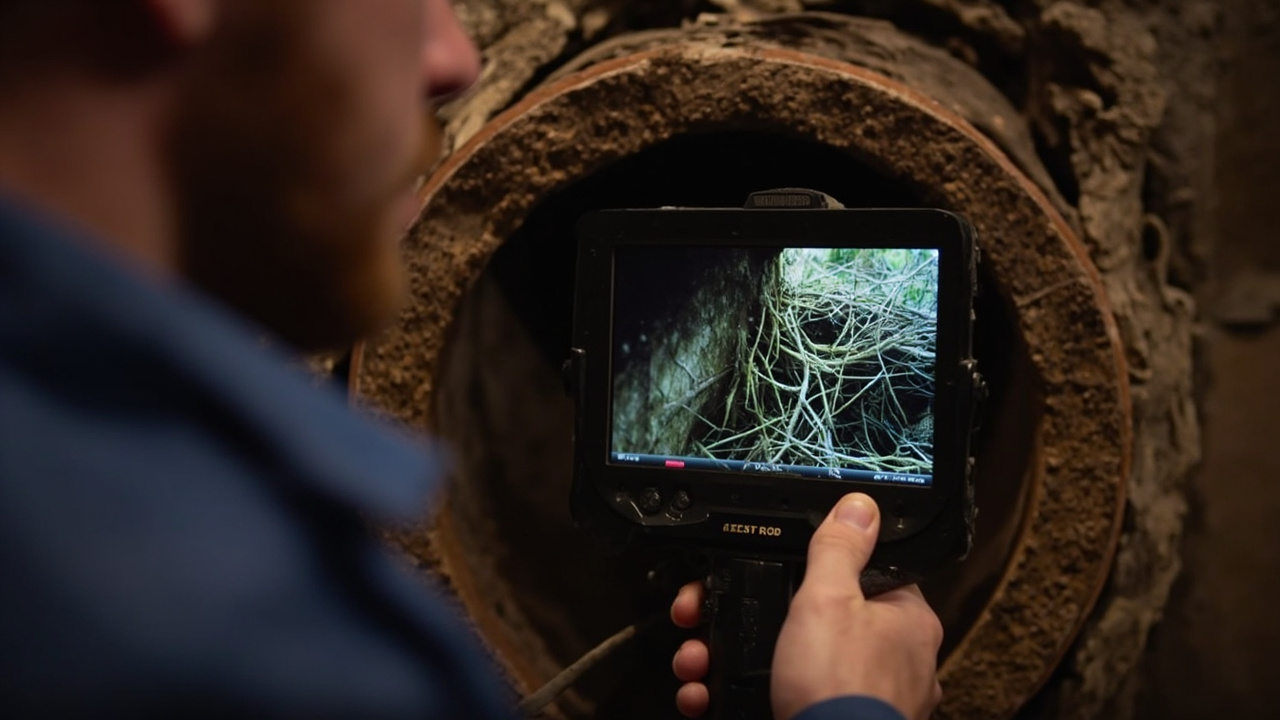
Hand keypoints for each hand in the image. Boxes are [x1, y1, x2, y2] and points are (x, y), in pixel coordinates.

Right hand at [669, 493, 943, 719]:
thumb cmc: (839, 692)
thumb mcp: (828, 600)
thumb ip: (838, 549)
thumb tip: (861, 506)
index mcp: (903, 621)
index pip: (861, 572)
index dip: (806, 565)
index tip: (765, 565)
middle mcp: (889, 661)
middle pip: (808, 617)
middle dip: (748, 614)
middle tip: (707, 611)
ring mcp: (857, 697)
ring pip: (785, 660)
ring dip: (728, 655)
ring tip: (695, 658)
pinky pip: (775, 698)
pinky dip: (733, 693)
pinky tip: (705, 693)